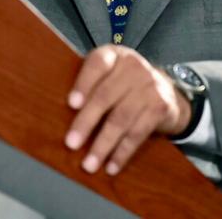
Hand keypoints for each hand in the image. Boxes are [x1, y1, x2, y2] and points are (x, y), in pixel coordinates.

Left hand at [65, 45, 189, 175]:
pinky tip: (111, 166)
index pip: (97, 64)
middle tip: (71, 143)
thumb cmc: (123, 83)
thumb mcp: (108, 73)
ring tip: (89, 163)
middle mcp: (133, 66)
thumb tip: (55, 111)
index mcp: (114, 55)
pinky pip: (137, 133)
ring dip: (103, 145)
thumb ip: (88, 83)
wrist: (165, 90)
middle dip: (86, 122)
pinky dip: (122, 153)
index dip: (83, 84)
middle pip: (105, 96)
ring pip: (121, 119)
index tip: (71, 104)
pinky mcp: (160, 107)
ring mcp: (150, 86)